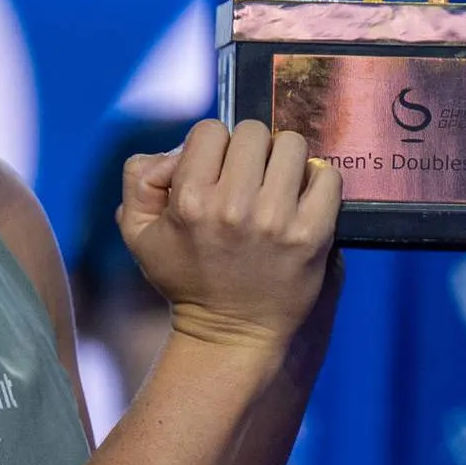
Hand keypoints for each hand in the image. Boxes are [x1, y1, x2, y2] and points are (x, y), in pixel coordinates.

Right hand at [119, 120, 341, 357]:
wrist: (230, 333)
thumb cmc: (186, 278)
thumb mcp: (138, 233)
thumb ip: (138, 179)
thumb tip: (172, 152)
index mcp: (190, 201)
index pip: (211, 131)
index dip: (213, 147)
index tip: (217, 171)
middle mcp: (233, 207)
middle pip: (254, 132)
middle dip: (250, 151)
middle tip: (249, 178)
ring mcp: (276, 221)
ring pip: (292, 146)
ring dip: (285, 161)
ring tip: (276, 186)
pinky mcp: (312, 235)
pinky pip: (327, 177)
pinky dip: (318, 181)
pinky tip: (302, 198)